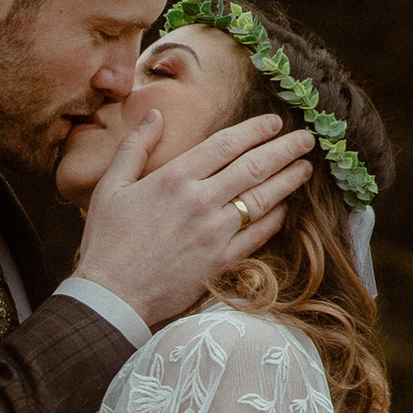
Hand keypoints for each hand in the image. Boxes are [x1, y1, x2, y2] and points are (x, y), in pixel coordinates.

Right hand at [77, 108, 313, 324]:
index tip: (274, 122)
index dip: (255, 130)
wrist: (111, 297)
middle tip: (306, 139)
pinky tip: (285, 208)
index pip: (226, 144)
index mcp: (174, 178)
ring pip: (262, 198)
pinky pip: (258, 235)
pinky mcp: (221, 261)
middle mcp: (200, 201)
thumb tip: (156, 115)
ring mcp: (214, 232)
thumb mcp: (109, 186)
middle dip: (284, 149)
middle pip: (253, 167)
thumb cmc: (106, 242)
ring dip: (288, 181)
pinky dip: (275, 219)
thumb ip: (134, 147)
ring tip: (305, 168)